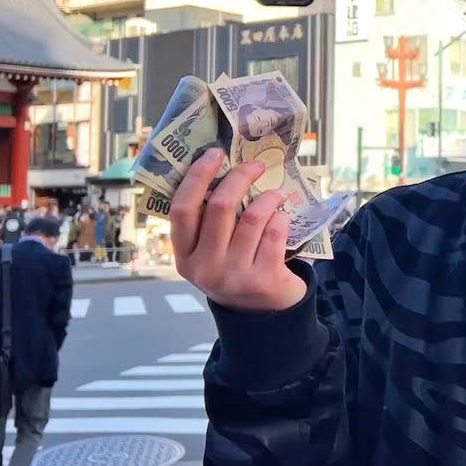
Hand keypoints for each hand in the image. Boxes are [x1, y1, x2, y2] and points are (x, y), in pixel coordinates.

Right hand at [170, 148, 306, 311]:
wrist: (264, 313)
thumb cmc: (236, 269)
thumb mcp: (211, 252)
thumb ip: (209, 222)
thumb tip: (224, 169)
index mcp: (184, 256)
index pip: (182, 209)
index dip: (196, 176)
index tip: (214, 153)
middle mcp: (204, 268)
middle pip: (220, 207)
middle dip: (240, 177)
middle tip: (256, 165)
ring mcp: (233, 276)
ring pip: (252, 217)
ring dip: (269, 198)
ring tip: (278, 194)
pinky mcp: (263, 280)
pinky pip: (275, 233)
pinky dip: (282, 218)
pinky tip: (283, 217)